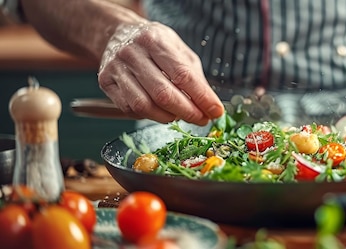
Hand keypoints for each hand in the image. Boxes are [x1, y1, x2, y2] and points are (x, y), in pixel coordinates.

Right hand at [97, 22, 223, 125]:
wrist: (117, 33)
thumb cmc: (154, 44)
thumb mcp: (179, 50)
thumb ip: (194, 77)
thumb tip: (210, 105)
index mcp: (154, 40)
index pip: (182, 75)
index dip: (202, 97)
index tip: (215, 111)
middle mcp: (132, 53)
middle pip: (163, 94)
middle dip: (187, 112)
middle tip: (201, 119)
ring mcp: (116, 68)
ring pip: (144, 106)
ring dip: (168, 117)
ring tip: (180, 115)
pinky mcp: (106, 83)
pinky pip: (130, 109)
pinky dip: (150, 116)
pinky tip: (160, 111)